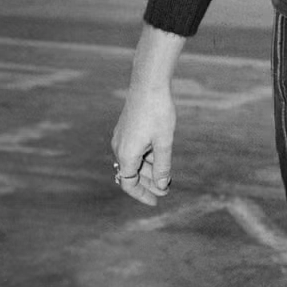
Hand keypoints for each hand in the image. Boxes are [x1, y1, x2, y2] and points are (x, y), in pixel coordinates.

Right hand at [110, 25, 182, 206]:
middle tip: (167, 190)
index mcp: (126, 154)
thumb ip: (163, 166)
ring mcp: (122, 137)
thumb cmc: (157, 113)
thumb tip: (162, 187)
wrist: (149, 84)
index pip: (129, 184)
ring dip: (149, 170)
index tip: (156, 201)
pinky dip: (146, 157)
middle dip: (149, 184)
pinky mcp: (127, 128)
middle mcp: (120, 147)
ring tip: (167, 176)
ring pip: (134, 161)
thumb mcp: (164, 143)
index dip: (142, 195)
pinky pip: (134, 150)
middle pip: (132, 174)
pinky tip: (160, 157)